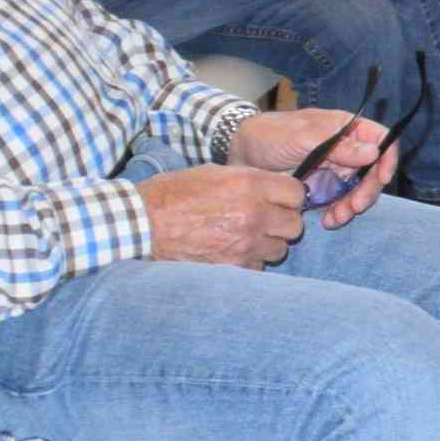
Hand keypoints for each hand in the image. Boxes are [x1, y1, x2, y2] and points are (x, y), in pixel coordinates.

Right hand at [139, 163, 307, 265]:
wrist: (143, 223)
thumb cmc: (173, 194)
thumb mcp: (213, 173)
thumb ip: (248, 180)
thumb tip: (272, 188)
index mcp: (249, 184)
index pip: (297, 194)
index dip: (289, 199)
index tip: (280, 202)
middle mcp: (254, 213)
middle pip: (294, 225)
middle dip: (282, 224)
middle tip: (264, 222)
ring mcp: (245, 243)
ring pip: (278, 249)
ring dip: (266, 245)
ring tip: (244, 238)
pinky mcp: (233, 266)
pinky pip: (257, 267)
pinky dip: (249, 263)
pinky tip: (231, 252)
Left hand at [233, 106, 397, 223]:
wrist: (240, 154)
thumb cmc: (269, 135)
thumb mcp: (302, 137)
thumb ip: (338, 145)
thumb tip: (373, 152)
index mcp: (345, 128)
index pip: (380, 139)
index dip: (387, 158)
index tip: (381, 178)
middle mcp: (346, 148)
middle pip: (374, 170)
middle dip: (368, 191)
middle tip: (355, 207)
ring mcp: (335, 169)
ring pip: (359, 190)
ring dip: (353, 207)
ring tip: (337, 219)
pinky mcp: (324, 188)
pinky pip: (340, 203)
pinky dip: (339, 214)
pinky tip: (328, 221)